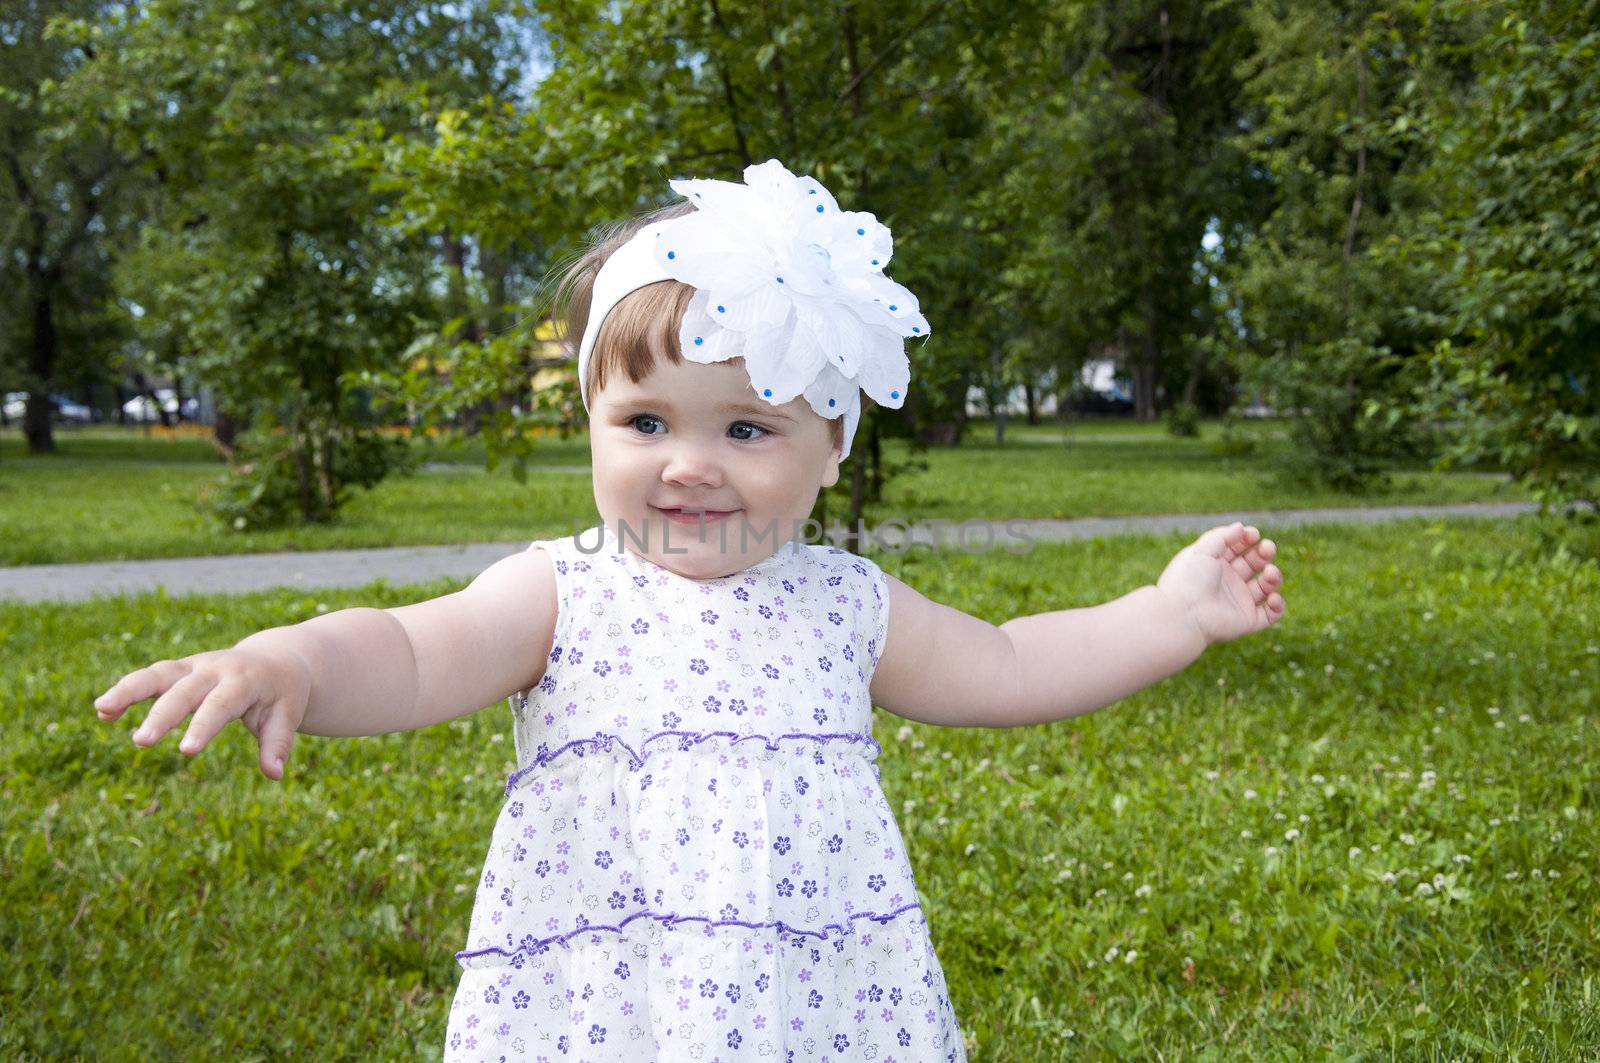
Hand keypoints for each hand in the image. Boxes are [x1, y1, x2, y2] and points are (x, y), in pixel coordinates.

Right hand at [93, 647, 311, 780]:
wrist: (278, 660)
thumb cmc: (282, 694)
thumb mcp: (287, 714)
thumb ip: (278, 742)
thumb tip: (275, 774)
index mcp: (245, 681)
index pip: (222, 705)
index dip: (203, 727)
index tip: (186, 751)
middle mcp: (216, 669)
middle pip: (185, 691)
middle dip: (162, 716)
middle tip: (141, 742)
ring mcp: (195, 666)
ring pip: (159, 674)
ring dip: (129, 690)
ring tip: (102, 709)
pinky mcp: (180, 668)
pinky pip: (151, 677)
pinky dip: (127, 690)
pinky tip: (103, 710)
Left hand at [1156, 522, 1284, 646]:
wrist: (1183, 615)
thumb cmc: (1189, 581)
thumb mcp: (1201, 550)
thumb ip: (1222, 536)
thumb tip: (1241, 527)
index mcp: (1214, 565)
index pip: (1237, 548)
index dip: (1247, 539)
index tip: (1253, 534)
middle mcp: (1227, 582)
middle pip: (1254, 564)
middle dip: (1264, 553)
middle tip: (1267, 549)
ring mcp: (1238, 602)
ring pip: (1266, 587)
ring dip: (1274, 577)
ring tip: (1270, 573)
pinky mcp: (1247, 621)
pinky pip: (1270, 615)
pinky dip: (1278, 606)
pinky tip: (1272, 597)